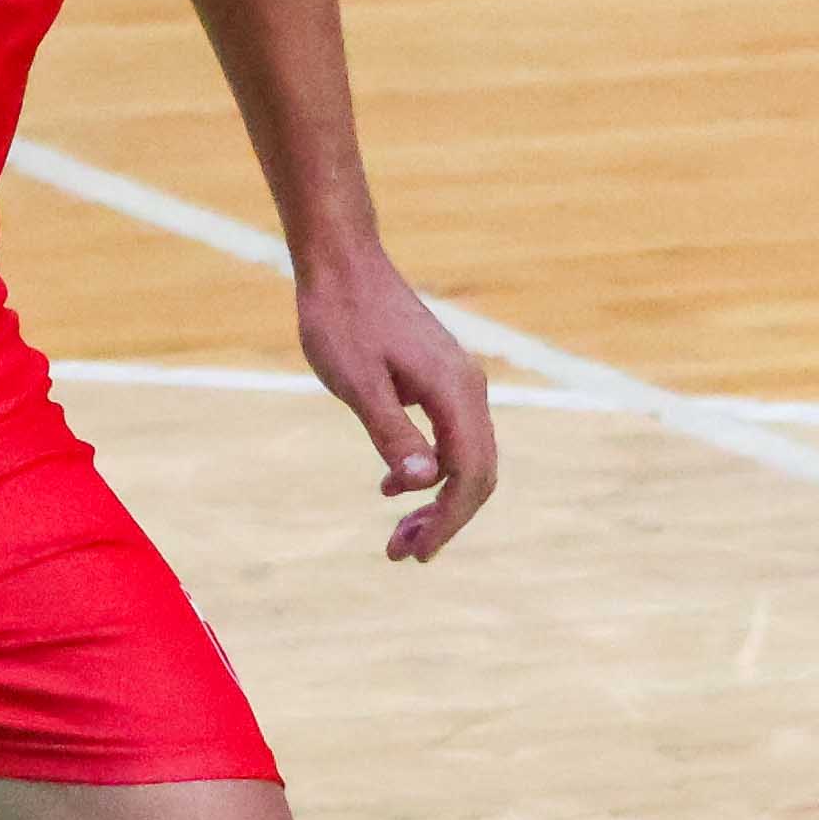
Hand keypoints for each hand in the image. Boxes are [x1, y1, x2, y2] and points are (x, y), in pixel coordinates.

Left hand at [298, 252, 497, 562]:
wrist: (342, 264)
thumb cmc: (342, 319)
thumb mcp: (358, 384)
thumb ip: (392, 433)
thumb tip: (423, 484)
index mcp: (455, 391)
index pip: (471, 474)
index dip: (450, 520)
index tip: (418, 554)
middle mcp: (469, 388)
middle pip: (477, 472)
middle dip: (445, 519)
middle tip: (403, 555)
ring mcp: (457, 382)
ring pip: (464, 458)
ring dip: (436, 500)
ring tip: (398, 535)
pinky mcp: (439, 379)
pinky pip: (449, 438)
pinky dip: (428, 472)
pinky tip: (392, 488)